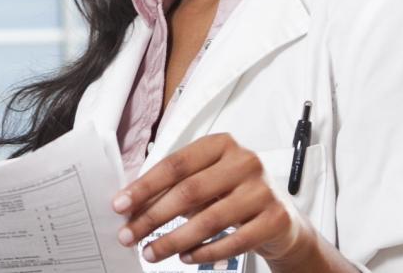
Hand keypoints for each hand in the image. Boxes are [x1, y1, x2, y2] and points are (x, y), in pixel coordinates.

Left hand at [112, 133, 304, 267]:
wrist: (282, 220)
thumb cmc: (234, 196)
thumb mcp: (204, 184)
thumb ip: (172, 189)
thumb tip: (130, 206)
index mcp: (221, 144)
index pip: (175, 164)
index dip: (144, 186)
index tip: (120, 205)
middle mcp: (245, 161)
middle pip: (188, 192)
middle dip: (152, 217)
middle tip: (129, 235)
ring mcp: (262, 190)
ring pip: (209, 220)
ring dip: (174, 240)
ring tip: (151, 253)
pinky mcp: (275, 218)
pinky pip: (233, 241)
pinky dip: (204, 253)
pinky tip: (186, 257)